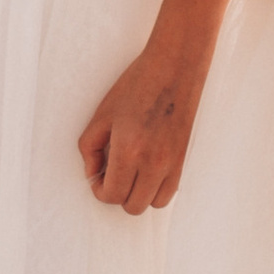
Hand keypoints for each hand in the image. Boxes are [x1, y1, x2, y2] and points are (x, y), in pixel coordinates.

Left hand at [79, 46, 210, 213]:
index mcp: (129, 150)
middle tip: (111, 174)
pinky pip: (169, 192)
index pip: (112, 195)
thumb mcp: (102, 114)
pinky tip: (146, 169)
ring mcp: (172, 163)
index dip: (99, 191)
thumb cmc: (137, 85)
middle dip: (117, 195)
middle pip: (132, 206)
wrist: (175, 67)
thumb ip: (89, 148)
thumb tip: (92, 173)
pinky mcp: (183, 159)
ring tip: (130, 173)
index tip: (97, 177)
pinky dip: (155, 189)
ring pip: (153, 204)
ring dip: (138, 194)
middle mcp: (153, 162)